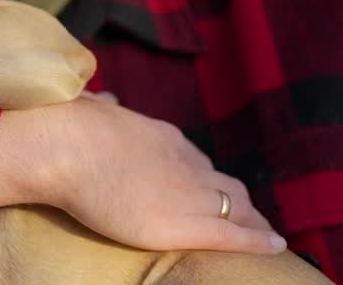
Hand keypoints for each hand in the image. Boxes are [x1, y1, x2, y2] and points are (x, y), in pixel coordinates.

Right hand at [0, 97, 286, 254]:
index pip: (195, 159)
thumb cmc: (67, 126)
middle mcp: (185, 163)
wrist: (65, 147)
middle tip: (244, 213)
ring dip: (251, 220)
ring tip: (262, 233)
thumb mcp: (91, 107)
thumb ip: (102, 107)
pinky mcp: (185, 225)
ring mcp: (189, 193)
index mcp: (162, 137)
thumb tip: (104, 97)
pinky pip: (234, 234)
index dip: (205, 176)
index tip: (207, 184)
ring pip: (236, 207)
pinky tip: (276, 246)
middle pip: (224, 183)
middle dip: (237, 199)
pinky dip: (259, 240)